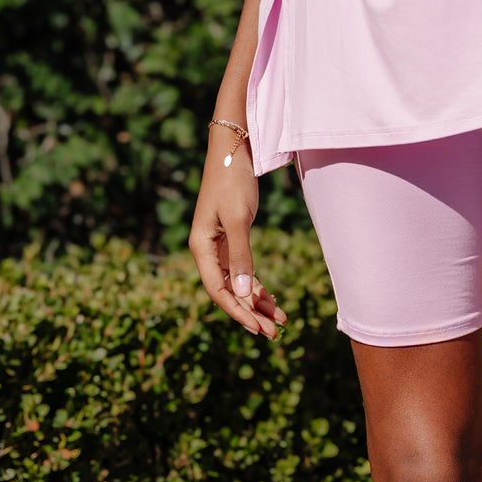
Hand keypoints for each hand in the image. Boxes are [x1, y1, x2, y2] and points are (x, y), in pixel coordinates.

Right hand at [189, 130, 284, 338]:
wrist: (234, 148)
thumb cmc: (232, 180)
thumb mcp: (238, 219)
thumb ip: (241, 256)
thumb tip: (243, 294)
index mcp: (201, 247)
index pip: (218, 290)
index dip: (238, 311)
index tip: (258, 328)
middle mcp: (207, 250)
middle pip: (229, 291)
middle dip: (251, 313)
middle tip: (274, 333)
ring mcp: (220, 245)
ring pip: (238, 282)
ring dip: (258, 301)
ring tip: (280, 320)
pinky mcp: (232, 237)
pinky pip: (243, 269)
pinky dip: (257, 284)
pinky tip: (271, 299)